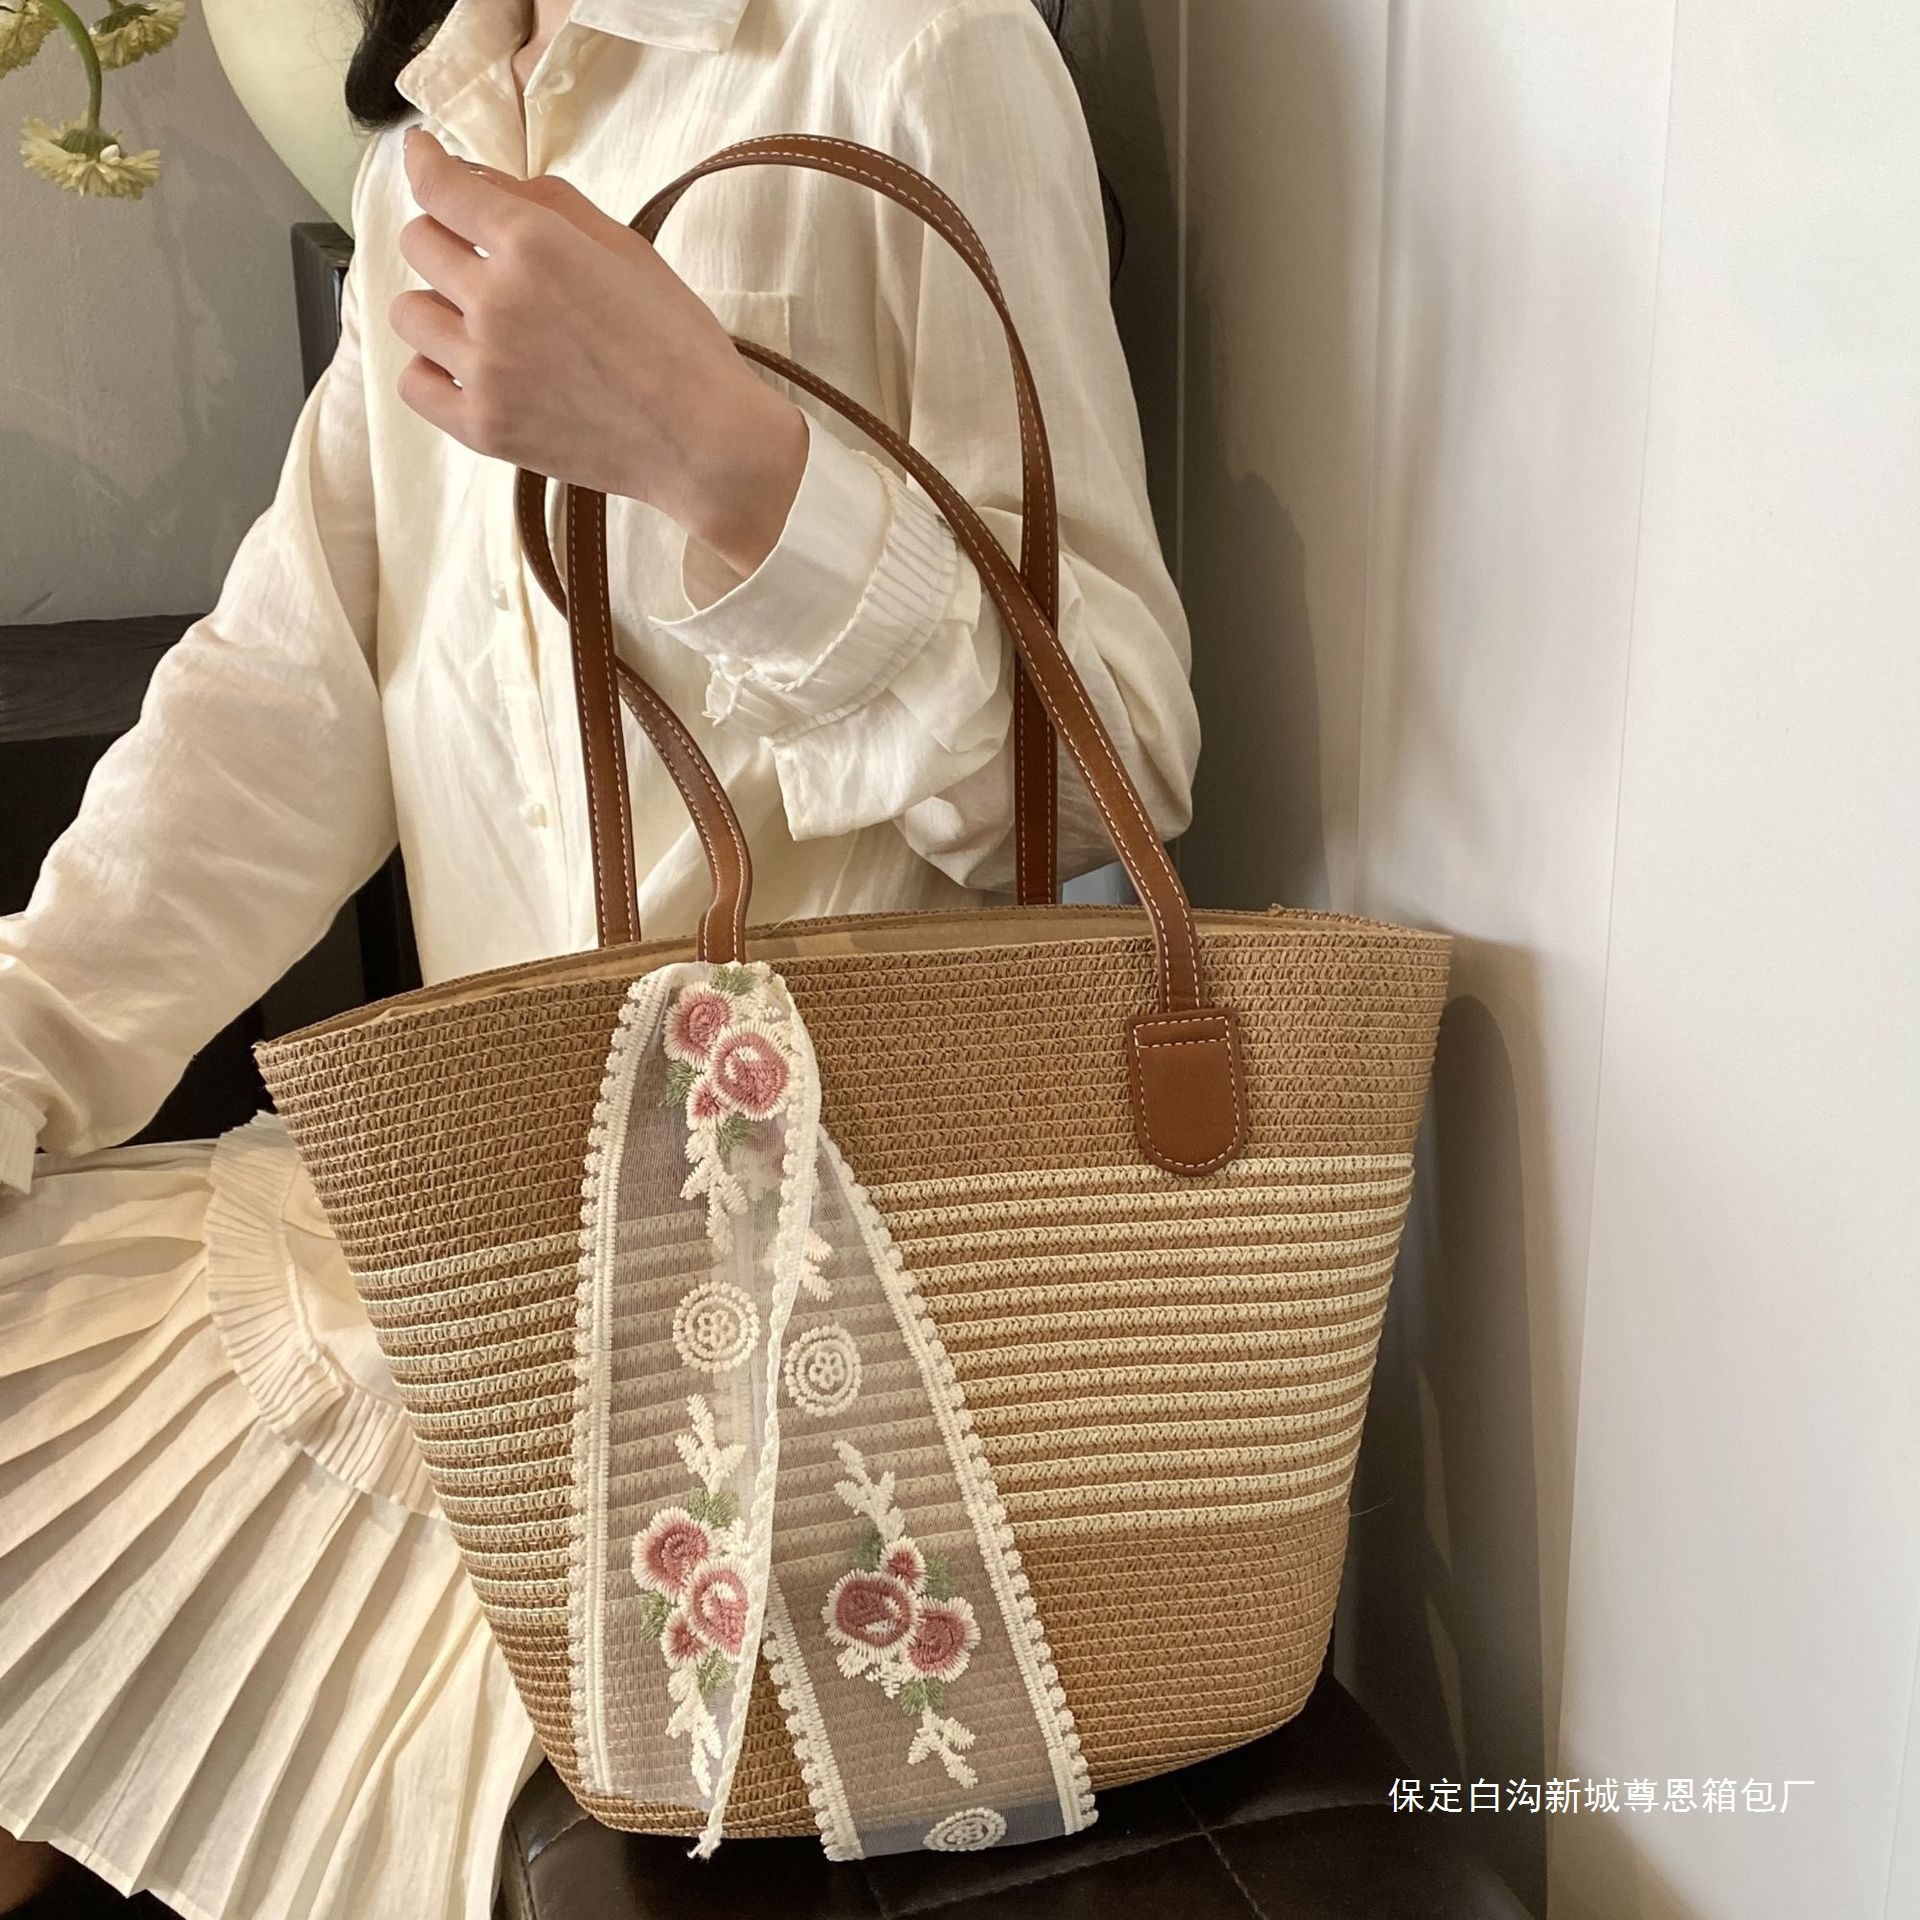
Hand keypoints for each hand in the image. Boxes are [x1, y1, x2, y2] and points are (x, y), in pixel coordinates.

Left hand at [391, 128, 807, 575]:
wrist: (703, 442)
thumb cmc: (680, 345)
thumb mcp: (627, 249)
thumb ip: (551, 204)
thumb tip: (488, 183)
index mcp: (535, 245)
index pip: (440, 186)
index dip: (426, 163)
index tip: (425, 157)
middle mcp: (497, 301)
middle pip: (419, 244)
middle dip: (445, 239)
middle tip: (479, 258)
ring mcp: (484, 368)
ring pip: (409, 313)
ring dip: (438, 307)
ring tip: (481, 324)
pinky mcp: (482, 426)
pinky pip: (414, 384)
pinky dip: (432, 371)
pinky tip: (467, 369)